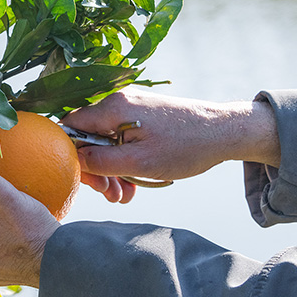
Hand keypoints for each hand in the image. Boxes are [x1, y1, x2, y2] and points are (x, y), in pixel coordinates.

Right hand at [64, 86, 279, 194]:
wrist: (225, 132)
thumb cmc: (185, 147)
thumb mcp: (138, 162)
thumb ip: (100, 161)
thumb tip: (72, 160)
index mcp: (113, 107)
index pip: (71, 127)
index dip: (72, 156)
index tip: (88, 182)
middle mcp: (119, 101)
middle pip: (88, 137)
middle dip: (96, 169)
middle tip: (111, 195)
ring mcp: (132, 107)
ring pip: (106, 141)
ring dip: (111, 170)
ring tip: (125, 195)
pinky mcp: (144, 115)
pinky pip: (122, 139)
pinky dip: (124, 160)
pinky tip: (134, 182)